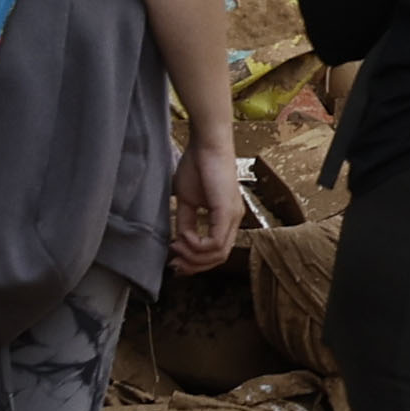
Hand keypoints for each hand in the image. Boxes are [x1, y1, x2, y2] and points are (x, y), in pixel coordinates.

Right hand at [168, 139, 248, 272]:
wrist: (206, 144)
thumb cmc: (197, 166)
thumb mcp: (188, 200)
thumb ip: (186, 222)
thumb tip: (180, 241)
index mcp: (227, 217)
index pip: (217, 252)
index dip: (196, 261)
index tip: (175, 258)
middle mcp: (234, 219)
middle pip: (219, 258)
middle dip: (195, 265)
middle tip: (175, 263)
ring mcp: (233, 216)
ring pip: (218, 254)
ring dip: (194, 257)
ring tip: (177, 247)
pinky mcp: (227, 211)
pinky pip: (215, 242)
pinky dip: (196, 246)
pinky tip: (183, 238)